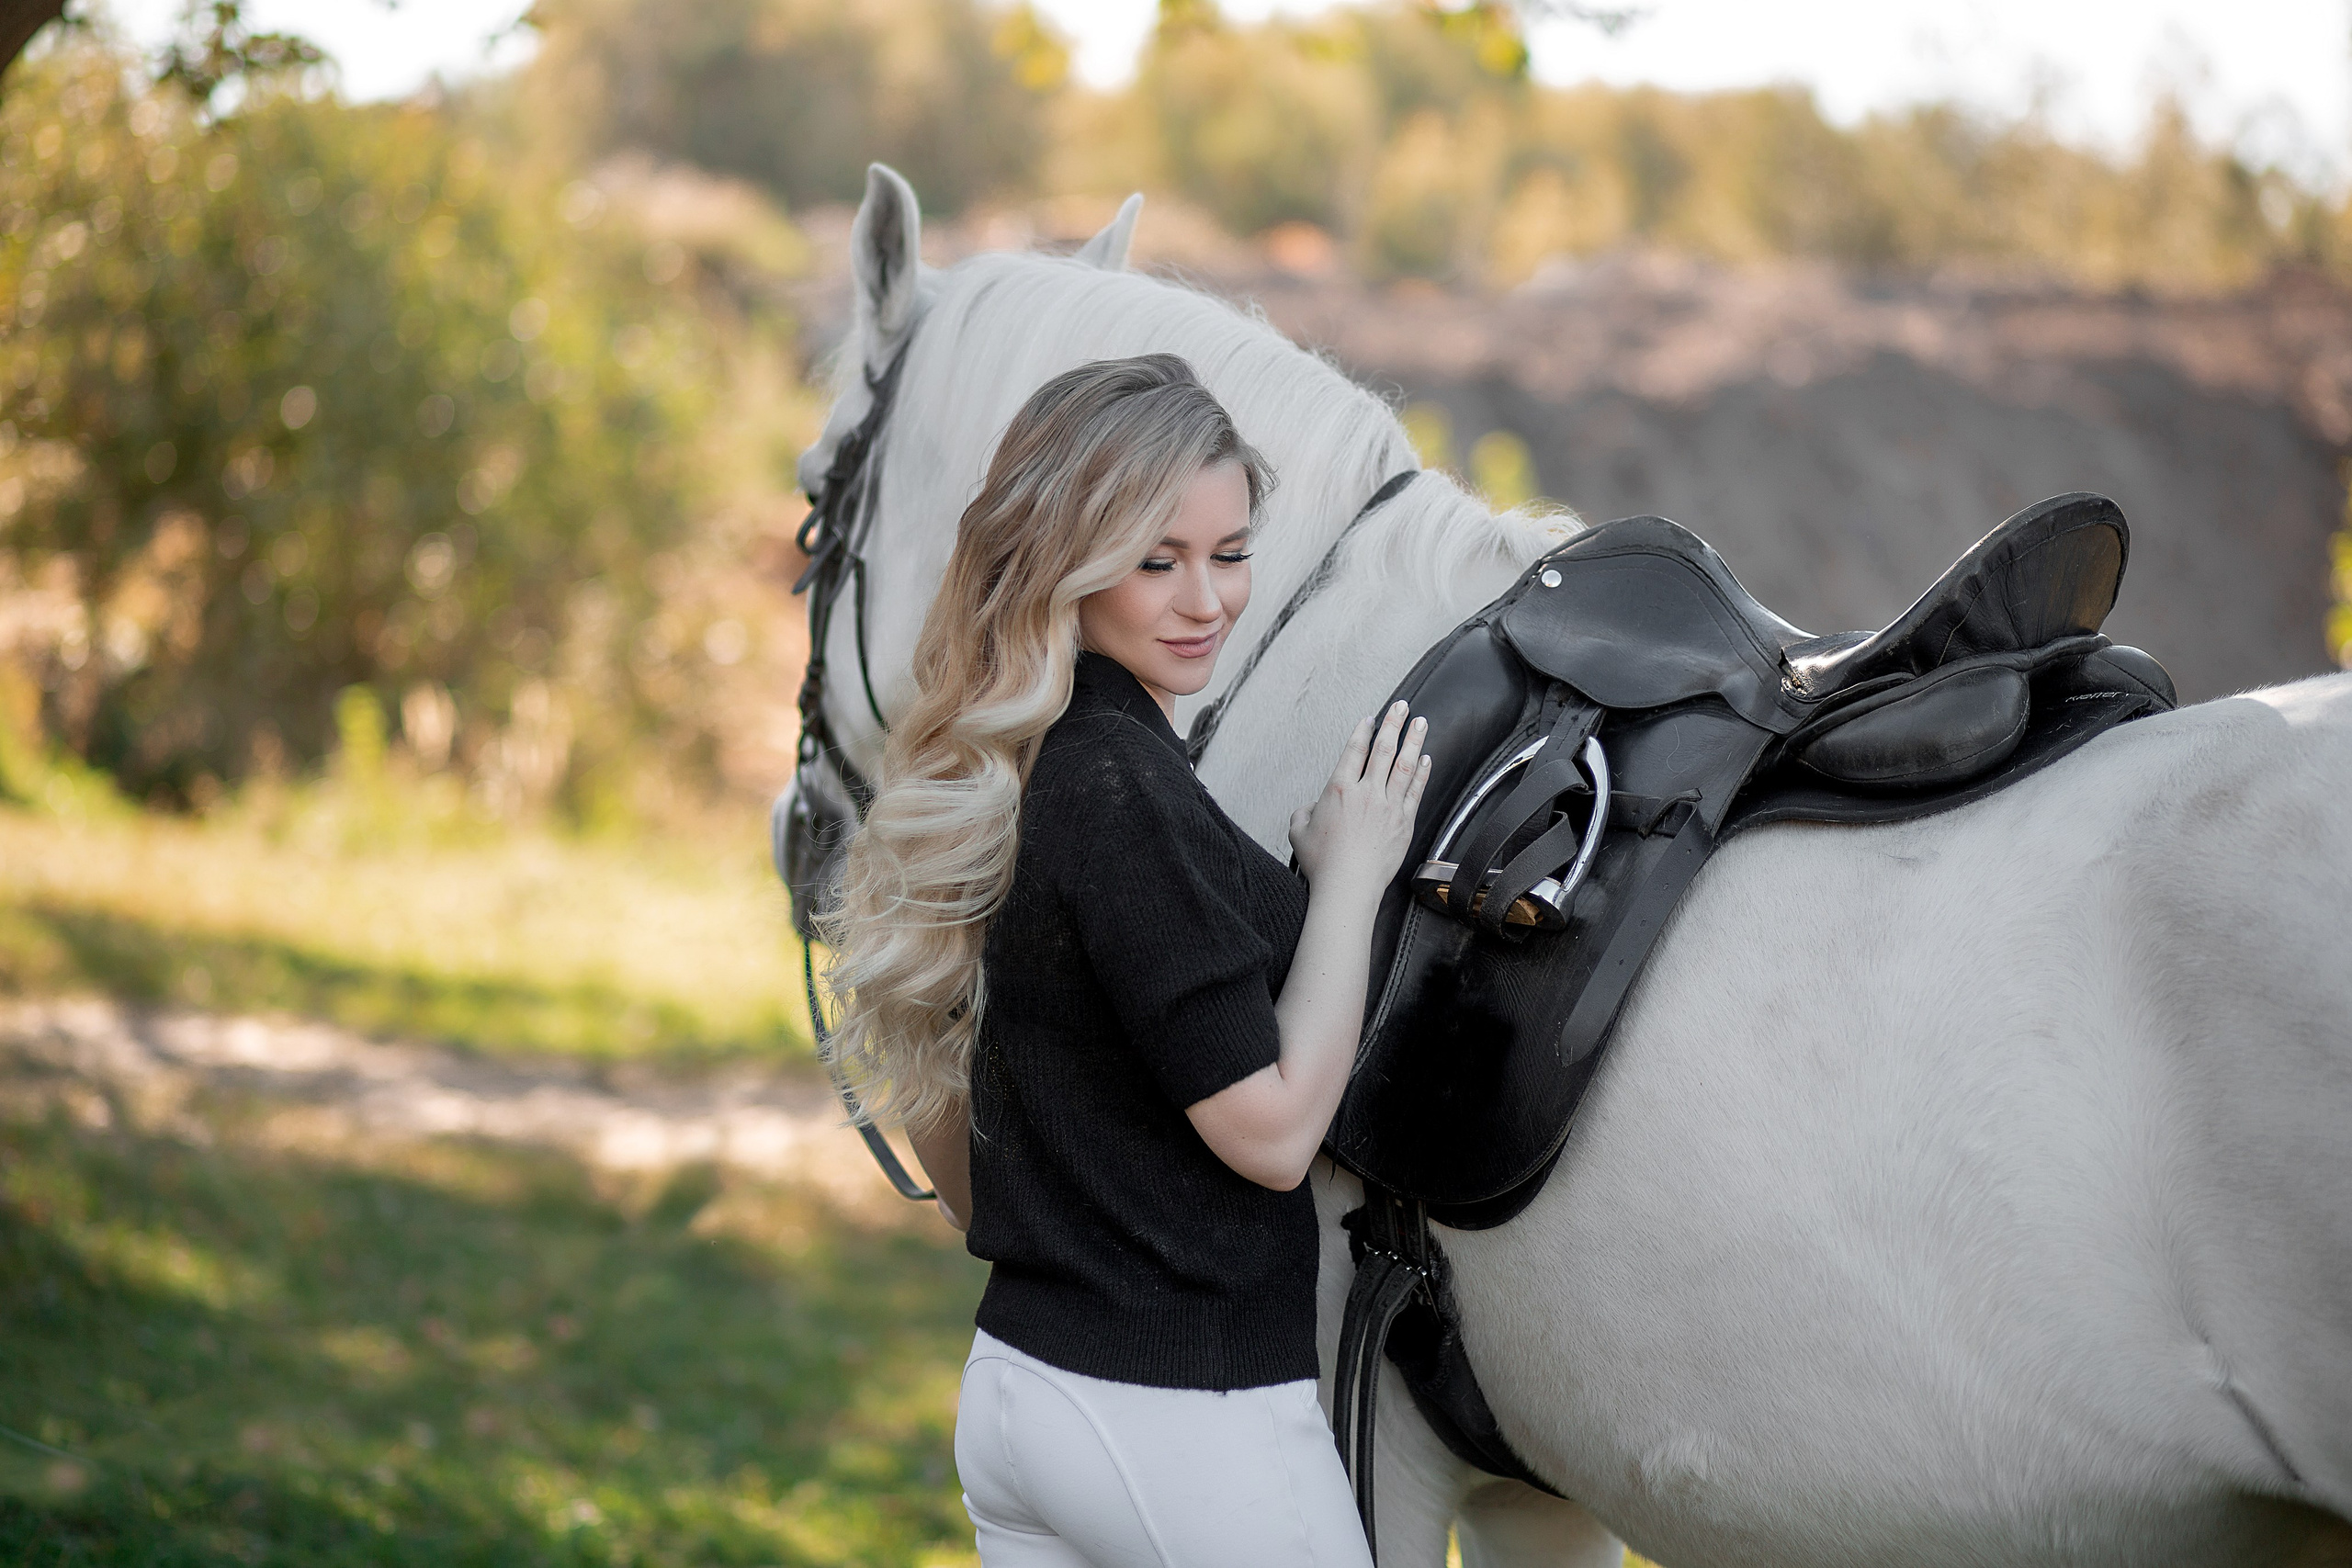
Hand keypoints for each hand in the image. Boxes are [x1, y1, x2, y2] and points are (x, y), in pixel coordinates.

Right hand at [1288, 701, 1429, 898]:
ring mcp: (1389, 806)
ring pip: (1405, 765)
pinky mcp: (1404, 822)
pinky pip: (1416, 790)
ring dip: (1413, 740)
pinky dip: (1422, 772)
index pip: (1354, 750)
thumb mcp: (1298, 832)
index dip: (1363, 731)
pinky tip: (1427, 759)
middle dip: (1393, 723)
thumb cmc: (1324, 864)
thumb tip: (1310, 808)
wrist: (1348, 886)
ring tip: (1420, 723)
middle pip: (1383, 749)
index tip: (1370, 719)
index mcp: (1339, 790)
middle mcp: (1367, 793)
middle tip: (1401, 707)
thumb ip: (1303, 812)